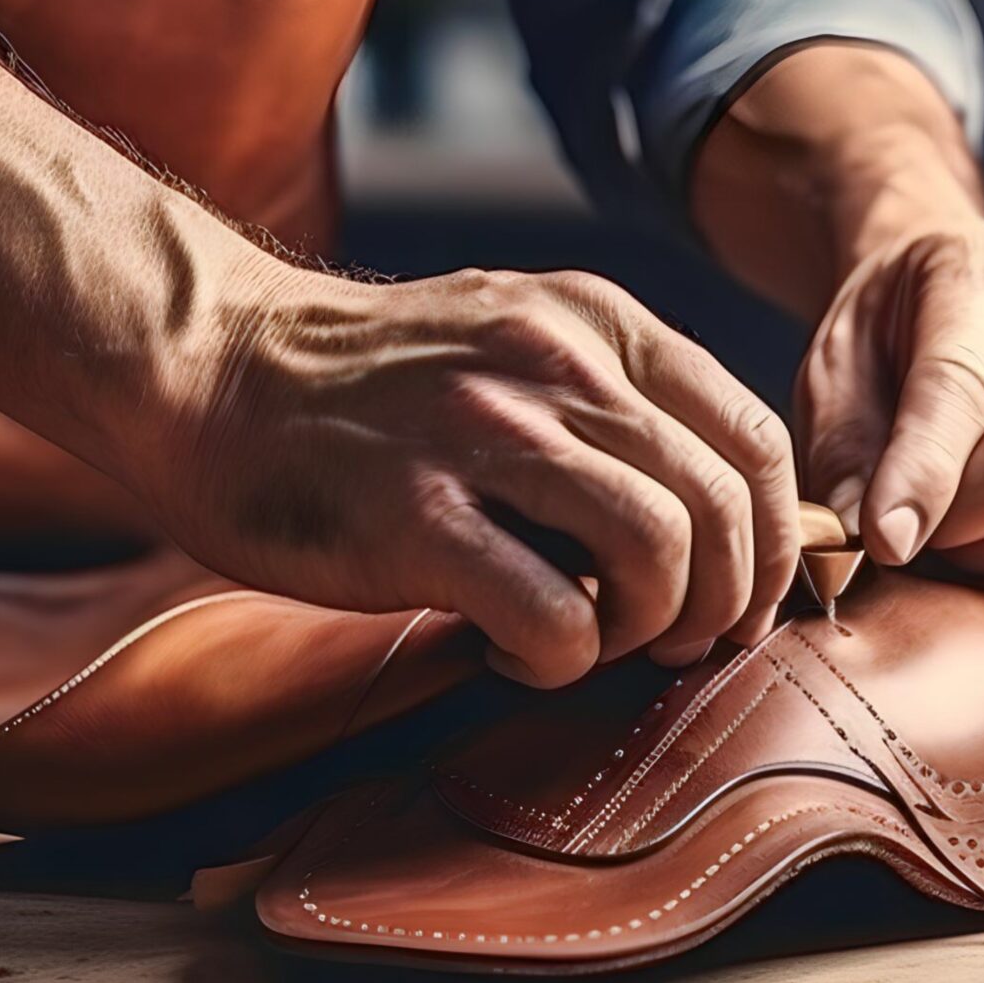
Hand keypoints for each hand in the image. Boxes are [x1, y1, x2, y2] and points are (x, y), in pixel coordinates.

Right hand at [164, 265, 800, 687]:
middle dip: (722, 603)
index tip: (740, 598)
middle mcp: (557, 364)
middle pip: (722, 508)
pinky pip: (556, 617)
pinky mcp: (419, 517)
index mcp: (596, 322)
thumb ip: (612, 400)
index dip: (772, 542)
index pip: (753, 439)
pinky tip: (516, 651)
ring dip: (648, 627)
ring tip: (598, 642)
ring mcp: (487, 436)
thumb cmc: (370, 387)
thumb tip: (716, 517)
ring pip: (659, 553)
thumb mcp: (516, 339)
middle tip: (673, 642)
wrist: (211, 371)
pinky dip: (560, 659)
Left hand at [798, 221, 983, 575]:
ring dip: (974, 542)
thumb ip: (842, 447)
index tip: (883, 540)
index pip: (965, 387)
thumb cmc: (880, 331)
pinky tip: (967, 513)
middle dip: (948, 520)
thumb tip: (869, 536)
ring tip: (929, 504)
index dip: (924, 473)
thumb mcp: (830, 364)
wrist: (939, 296)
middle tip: (889, 519)